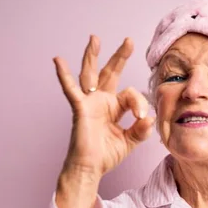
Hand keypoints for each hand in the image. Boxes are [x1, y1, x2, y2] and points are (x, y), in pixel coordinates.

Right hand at [54, 35, 154, 179]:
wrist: (91, 168)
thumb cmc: (106, 155)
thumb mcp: (130, 141)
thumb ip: (141, 130)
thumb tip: (149, 118)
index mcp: (114, 107)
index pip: (130, 94)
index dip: (139, 103)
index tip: (142, 117)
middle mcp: (101, 101)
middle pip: (110, 73)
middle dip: (119, 57)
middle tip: (129, 41)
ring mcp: (89, 103)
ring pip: (90, 74)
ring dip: (92, 56)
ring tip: (95, 38)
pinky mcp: (80, 109)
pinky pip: (71, 90)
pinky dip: (63, 75)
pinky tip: (57, 60)